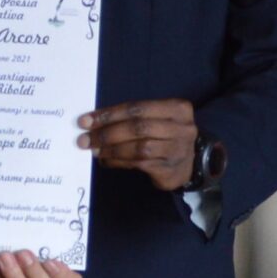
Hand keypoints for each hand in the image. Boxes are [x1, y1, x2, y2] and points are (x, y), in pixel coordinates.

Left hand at [79, 99, 200, 191]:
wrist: (191, 162)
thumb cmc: (167, 135)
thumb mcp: (158, 119)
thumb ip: (133, 118)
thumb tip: (95, 123)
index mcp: (177, 108)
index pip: (137, 108)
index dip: (109, 114)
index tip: (86, 120)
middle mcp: (181, 128)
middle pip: (137, 127)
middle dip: (107, 133)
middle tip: (85, 139)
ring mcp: (177, 150)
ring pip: (138, 147)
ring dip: (111, 149)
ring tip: (94, 150)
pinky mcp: (169, 169)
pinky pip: (138, 164)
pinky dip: (118, 161)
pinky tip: (106, 160)